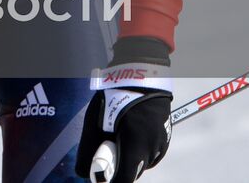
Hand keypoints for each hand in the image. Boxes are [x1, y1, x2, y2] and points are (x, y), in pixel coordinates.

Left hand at [76, 37, 173, 182]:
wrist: (142, 76)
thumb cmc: (116, 95)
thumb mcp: (96, 120)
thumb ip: (89, 148)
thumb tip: (82, 171)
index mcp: (135, 144)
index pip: (125, 179)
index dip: (111, 179)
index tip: (101, 172)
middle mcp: (152, 148)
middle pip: (133, 172)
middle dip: (118, 164)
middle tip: (108, 143)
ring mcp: (162, 144)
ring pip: (141, 163)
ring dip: (129, 156)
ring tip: (120, 132)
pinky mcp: (166, 139)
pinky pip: (150, 154)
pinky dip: (139, 149)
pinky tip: (131, 130)